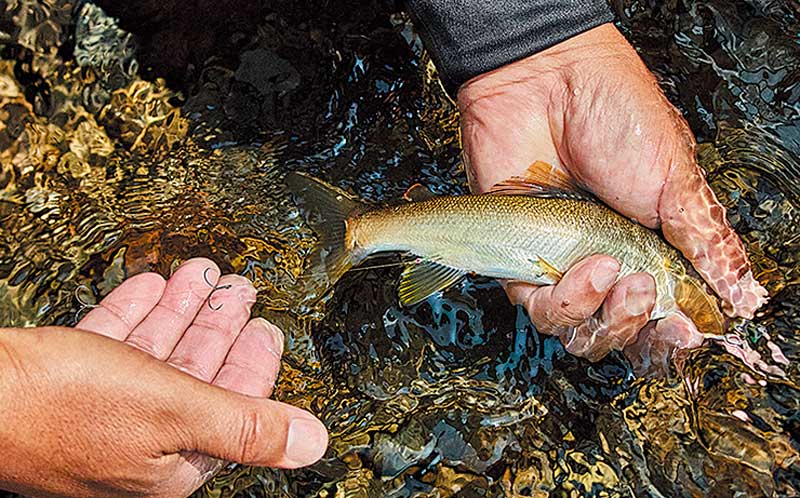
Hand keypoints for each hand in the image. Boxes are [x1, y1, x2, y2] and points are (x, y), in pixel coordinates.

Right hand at [0, 258, 327, 497]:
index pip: (232, 408)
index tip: (267, 327)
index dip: (253, 364)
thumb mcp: (174, 411)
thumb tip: (313, 444)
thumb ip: (248, 425)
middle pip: (193, 375)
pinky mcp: (64, 385)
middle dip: (218, 327)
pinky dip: (134, 314)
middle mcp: (136, 442)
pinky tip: (148, 285)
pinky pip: (112, 346)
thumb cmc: (62, 407)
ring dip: (180, 311)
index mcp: (171, 462)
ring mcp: (97, 413)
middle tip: (241, 288)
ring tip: (201, 273)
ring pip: (153, 354)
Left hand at [457, 23, 767, 365]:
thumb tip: (745, 296)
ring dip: (602, 315)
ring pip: (581, 330)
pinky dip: (564, 301)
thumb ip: (707, 242)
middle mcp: (607, 263)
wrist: (545, 83)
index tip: (687, 328)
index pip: (664, 312)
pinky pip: (540, 310)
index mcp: (651, 246)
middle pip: (622, 332)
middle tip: (646, 290)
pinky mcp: (522, 263)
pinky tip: (582, 265)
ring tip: (612, 269)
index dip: (674, 332)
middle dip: (637, 325)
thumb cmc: (614, 115)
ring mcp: (562, 265)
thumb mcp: (676, 177)